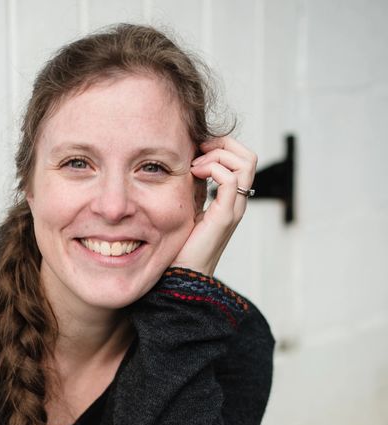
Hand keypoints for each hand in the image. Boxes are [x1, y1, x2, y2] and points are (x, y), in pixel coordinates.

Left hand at [172, 137, 256, 275]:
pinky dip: (213, 169)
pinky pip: (230, 180)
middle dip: (224, 144)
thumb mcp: (188, 208)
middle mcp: (238, 202)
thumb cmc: (182, 244)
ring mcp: (234, 208)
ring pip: (245, 163)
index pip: (243, 159)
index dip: (223, 146)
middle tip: (198, 151)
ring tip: (194, 166)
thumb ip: (194, 188)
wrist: (183, 273)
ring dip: (217, 155)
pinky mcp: (224, 216)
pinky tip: (194, 174)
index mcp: (231, 199)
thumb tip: (186, 164)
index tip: (198, 149)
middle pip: (249, 157)